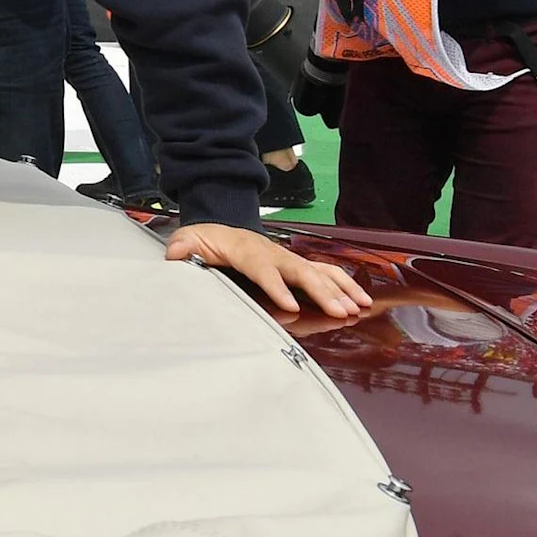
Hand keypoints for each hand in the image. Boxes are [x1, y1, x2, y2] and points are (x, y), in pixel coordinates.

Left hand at [165, 221, 374, 319]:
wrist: (221, 224)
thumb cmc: (206, 238)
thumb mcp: (188, 240)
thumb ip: (183, 248)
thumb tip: (175, 255)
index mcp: (246, 251)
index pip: (263, 270)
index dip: (277, 287)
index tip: (290, 306)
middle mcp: (274, 253)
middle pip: (300, 273)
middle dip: (322, 292)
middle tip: (340, 311)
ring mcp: (289, 258)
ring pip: (319, 272)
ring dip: (341, 289)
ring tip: (359, 307)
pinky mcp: (297, 264)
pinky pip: (326, 272)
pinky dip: (345, 284)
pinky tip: (361, 299)